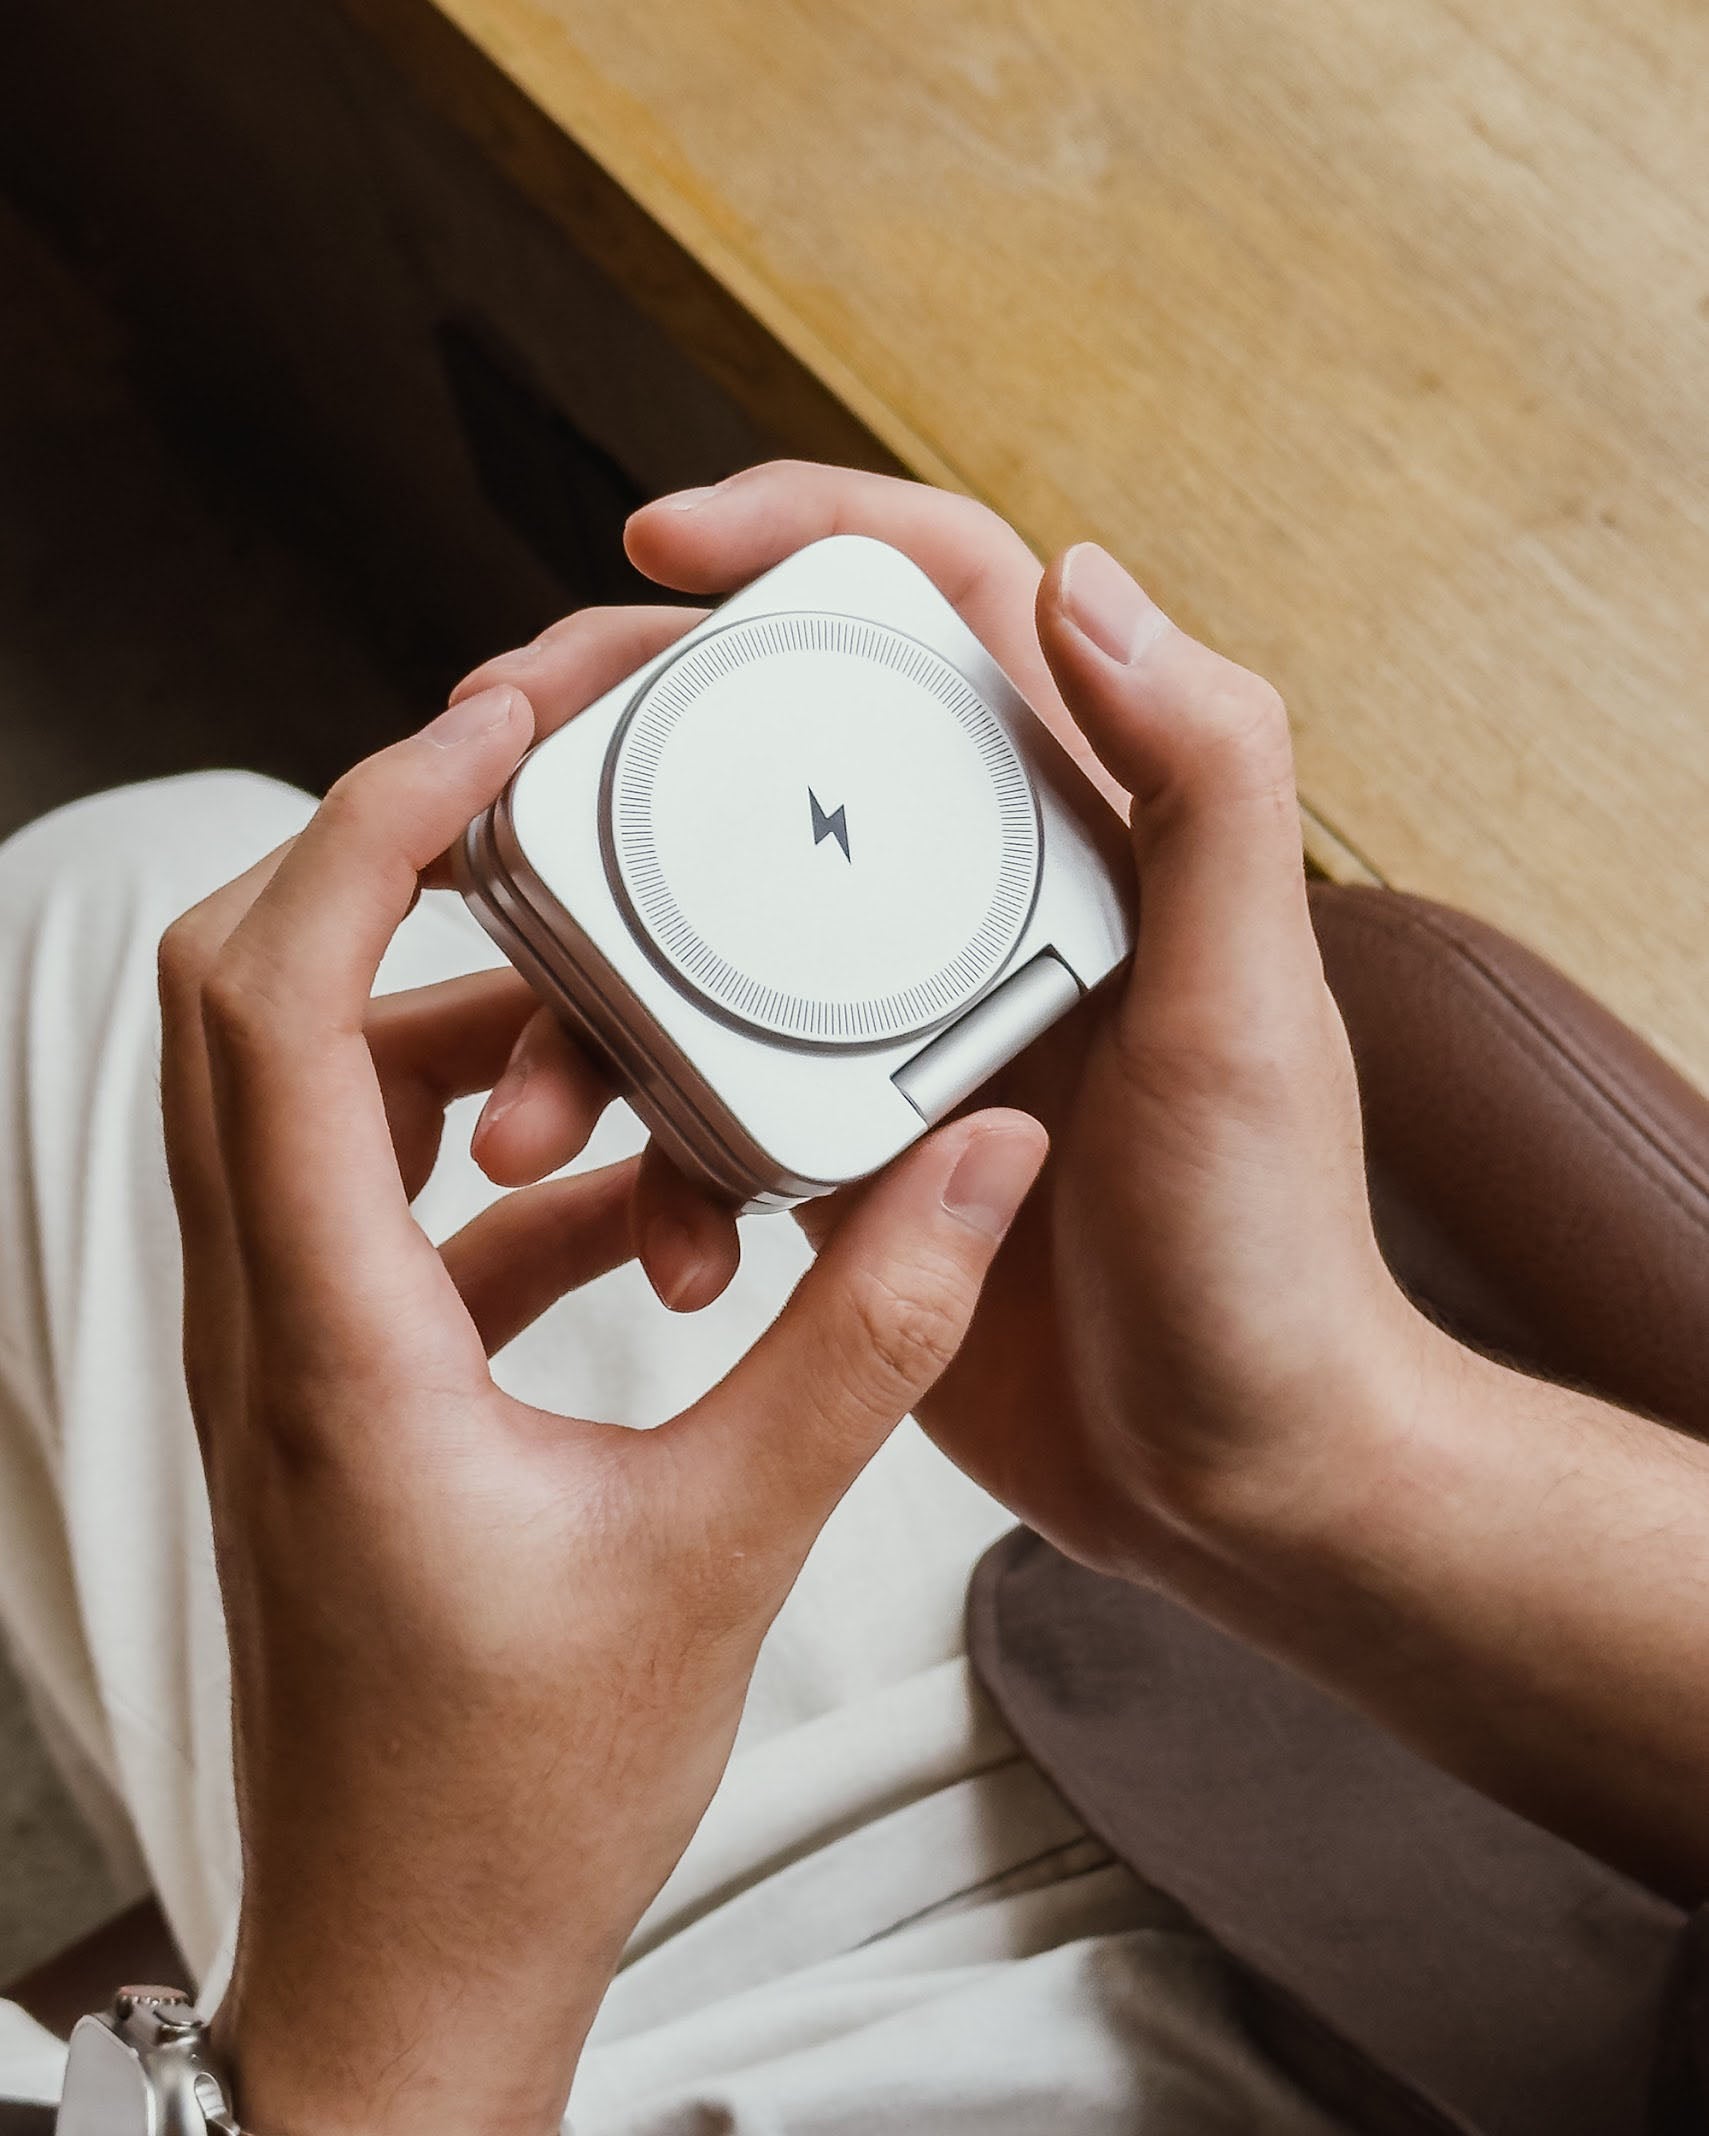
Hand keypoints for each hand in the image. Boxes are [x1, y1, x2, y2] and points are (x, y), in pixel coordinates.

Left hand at [157, 673, 1044, 2135]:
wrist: (413, 1965)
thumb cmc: (523, 1798)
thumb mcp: (728, 1549)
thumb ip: (861, 1337)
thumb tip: (980, 1159)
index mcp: (334, 1339)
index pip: (283, 997)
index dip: (374, 825)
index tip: (494, 727)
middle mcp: (268, 1324)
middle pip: (242, 1001)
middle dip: (377, 861)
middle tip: (528, 793)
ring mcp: (286, 1362)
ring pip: (301, 1099)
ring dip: (438, 1019)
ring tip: (599, 1002)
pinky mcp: (334, 1402)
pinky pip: (373, 1212)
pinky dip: (475, 1154)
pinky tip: (615, 1191)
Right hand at [564, 463, 1414, 1579]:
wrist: (1228, 1472)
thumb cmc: (1265, 1249)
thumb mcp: (1246, 1004)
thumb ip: (1203, 783)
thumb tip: (1082, 577)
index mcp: (1076, 826)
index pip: (937, 604)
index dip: (799, 534)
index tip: (658, 548)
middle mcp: (972, 897)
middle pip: (768, 750)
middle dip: (615, 749)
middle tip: (488, 778)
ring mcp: (894, 1021)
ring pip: (695, 943)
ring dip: (587, 1006)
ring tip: (522, 1103)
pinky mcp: (844, 1141)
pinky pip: (704, 1101)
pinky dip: (656, 1157)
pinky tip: (663, 1235)